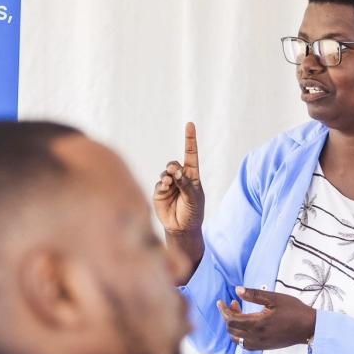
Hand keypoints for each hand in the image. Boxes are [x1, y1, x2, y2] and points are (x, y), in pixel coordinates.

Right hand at [154, 122, 205, 267]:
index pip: (191, 154)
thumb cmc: (193, 212)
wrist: (182, 229)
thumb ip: (186, 184)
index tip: (190, 124)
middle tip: (174, 171)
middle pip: (174, 163)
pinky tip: (165, 187)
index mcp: (192, 176)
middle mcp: (180, 177)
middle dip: (173, 166)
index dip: (190, 139)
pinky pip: (159, 183)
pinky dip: (162, 184)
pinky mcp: (159, 192)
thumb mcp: (194, 198)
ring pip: (165, 172)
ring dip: (167, 175)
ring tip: (169, 182)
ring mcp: (168, 184)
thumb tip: (175, 171)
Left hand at [217, 286, 316, 350]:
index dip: (223, 311)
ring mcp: (260, 344)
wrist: (309, 328)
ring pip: (237, 339)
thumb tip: (237, 290)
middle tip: (234, 303)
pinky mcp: (265, 347)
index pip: (231, 320)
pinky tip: (247, 325)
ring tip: (240, 313)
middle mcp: (257, 337)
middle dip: (228, 316)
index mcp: (258, 324)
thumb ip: (254, 295)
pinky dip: (241, 335)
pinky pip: (245, 344)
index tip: (221, 302)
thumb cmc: (294, 310)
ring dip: (233, 327)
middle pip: (231, 330)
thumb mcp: (275, 298)